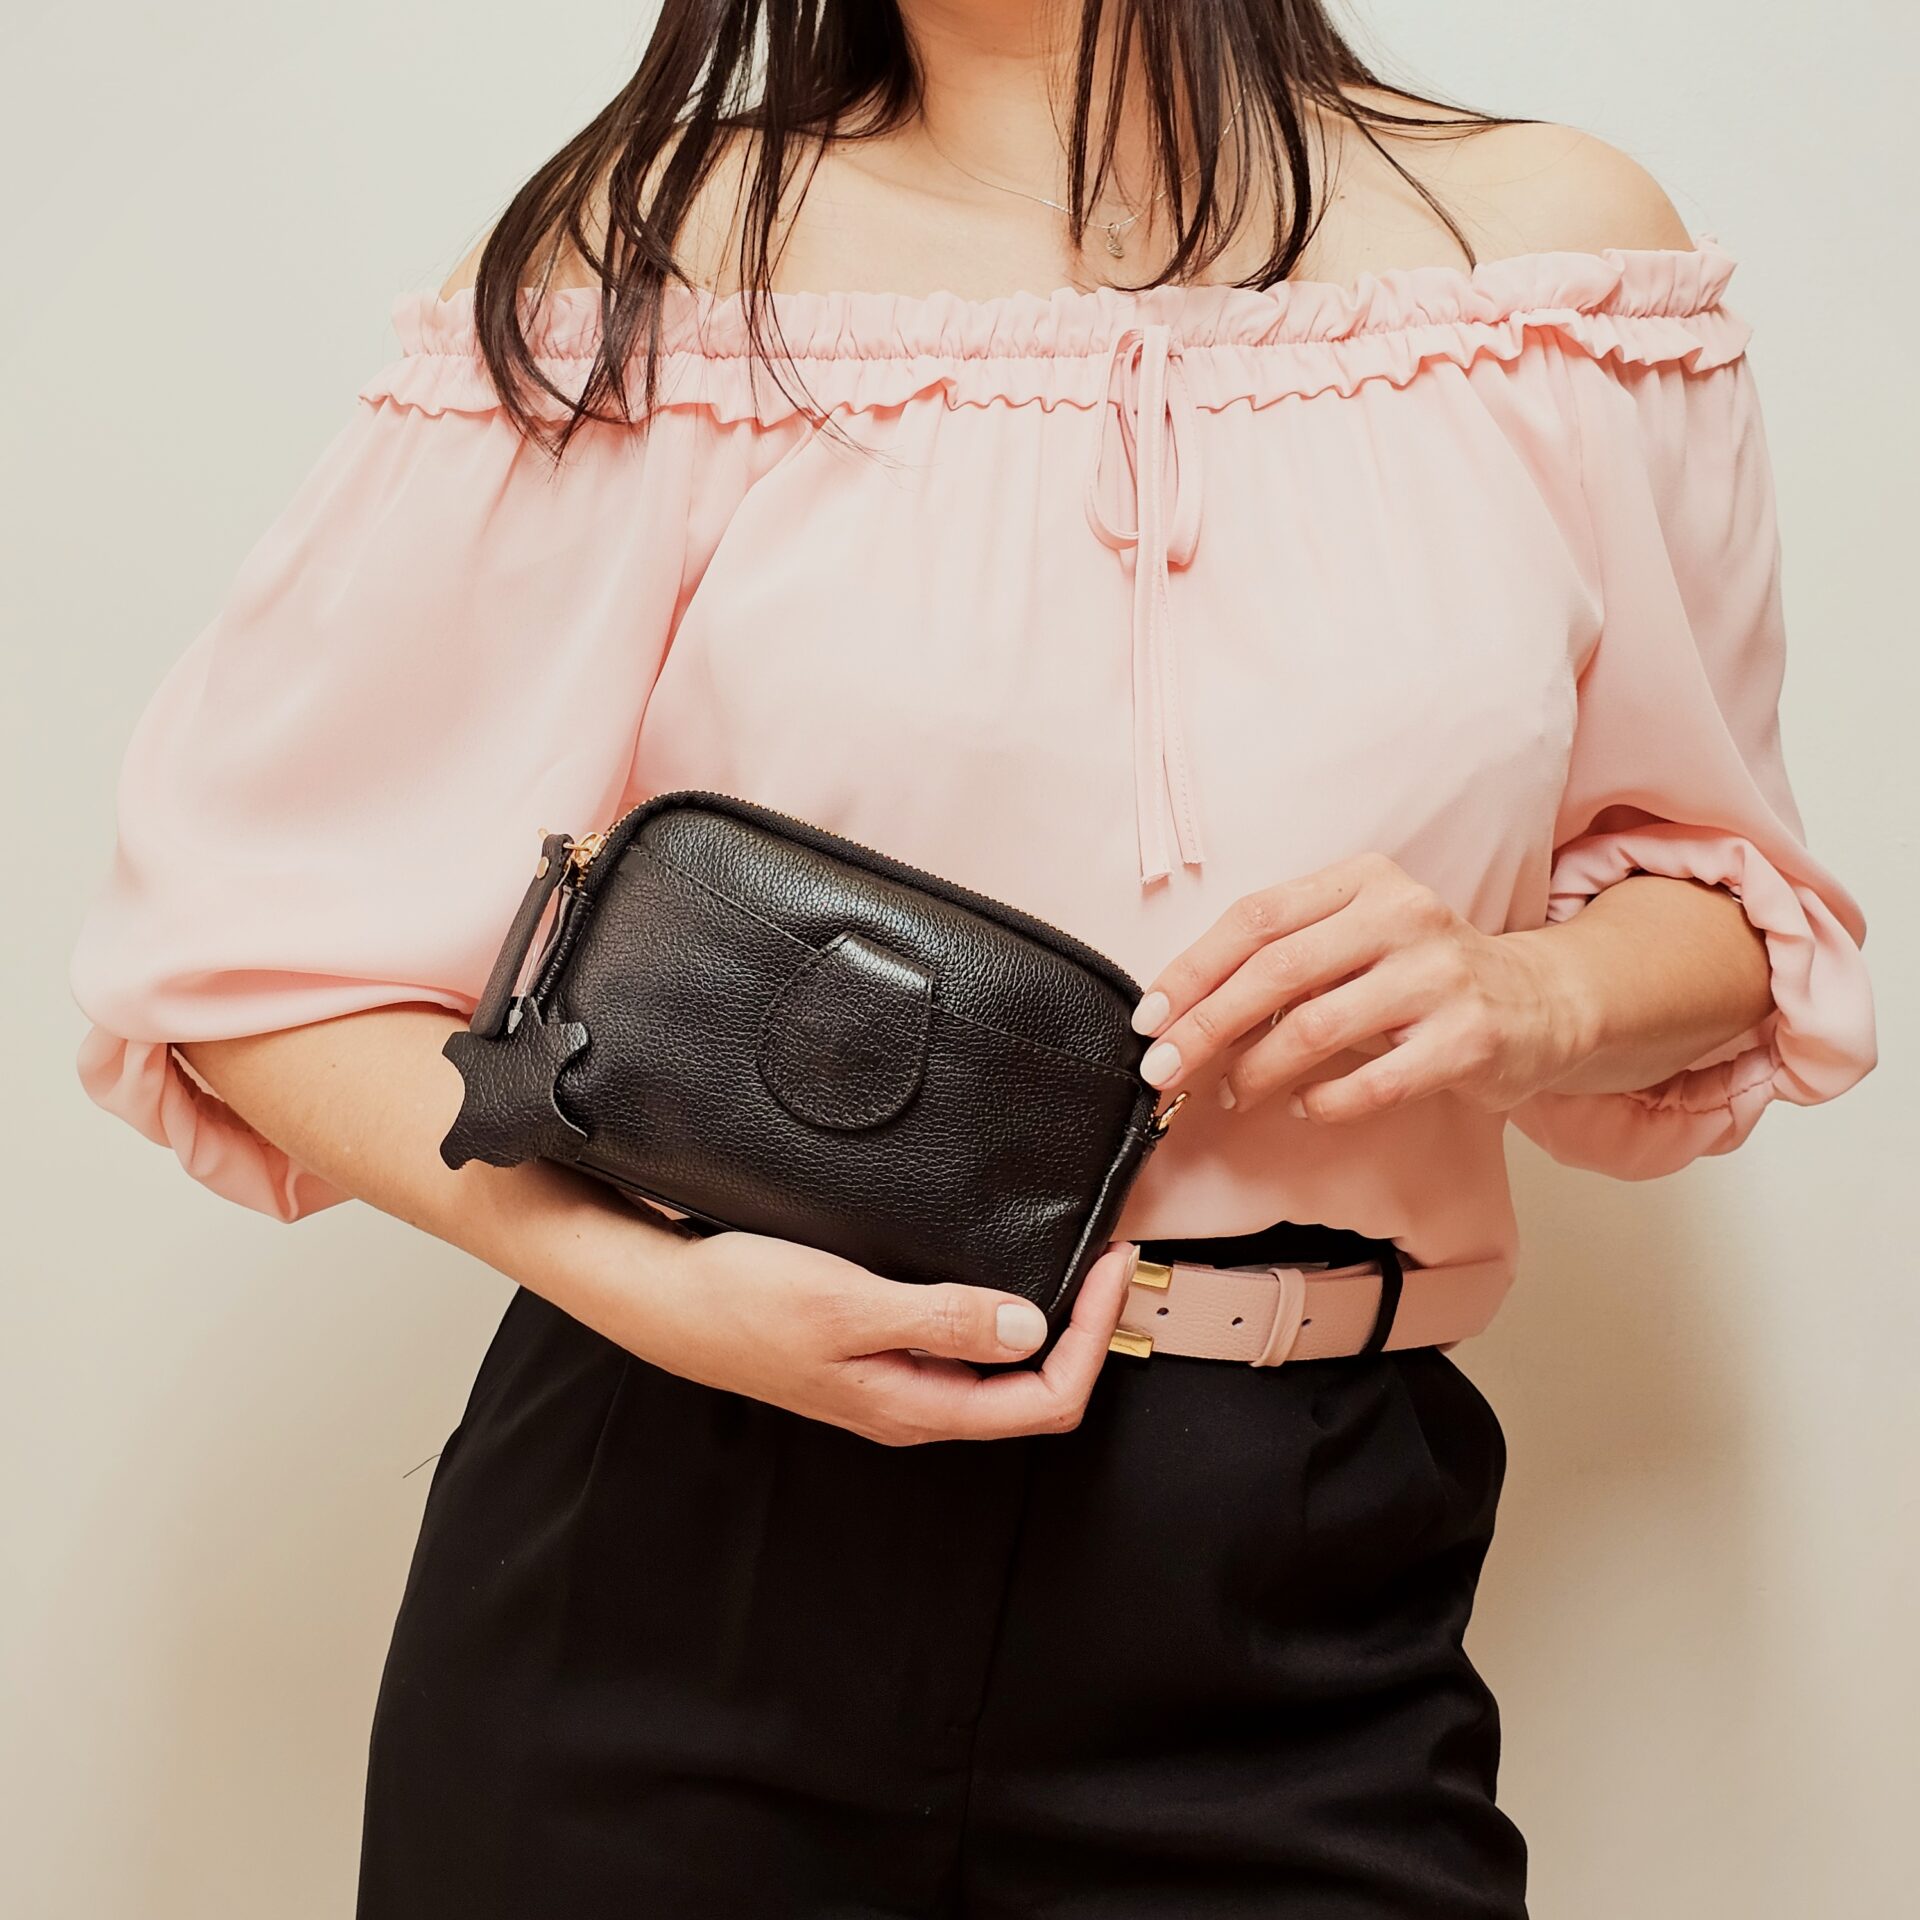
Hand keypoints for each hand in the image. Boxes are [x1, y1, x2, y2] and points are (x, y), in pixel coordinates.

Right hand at [620, 1227, 1140, 1445]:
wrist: (664, 1299)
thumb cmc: (741, 1302)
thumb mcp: (846, 1305)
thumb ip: (938, 1320)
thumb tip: (1027, 1328)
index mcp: (915, 1407)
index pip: (1045, 1398)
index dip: (1095, 1337)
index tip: (1110, 1267)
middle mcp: (915, 1404)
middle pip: (1035, 1391)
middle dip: (1088, 1330)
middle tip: (1110, 1258)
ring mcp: (896, 1379)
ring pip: (1001, 1368)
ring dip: (1051, 1320)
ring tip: (1074, 1258)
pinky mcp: (878, 1349)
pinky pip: (963, 1343)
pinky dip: (1002, 1307)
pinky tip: (1002, 1267)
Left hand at [1131, 852, 1592, 1123]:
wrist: (1542, 1003)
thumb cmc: (1423, 976)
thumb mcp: (1357, 940)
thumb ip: (1284, 960)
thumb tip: (1182, 1013)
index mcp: (1364, 881)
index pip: (1256, 919)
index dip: (1193, 970)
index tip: (1149, 1017)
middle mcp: (1403, 915)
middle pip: (1276, 972)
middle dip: (1206, 1026)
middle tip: (1163, 1070)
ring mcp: (1440, 976)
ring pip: (1316, 1027)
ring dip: (1256, 1069)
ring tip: (1232, 1092)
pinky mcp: (1468, 1038)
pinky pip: (1373, 1081)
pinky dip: (1323, 1101)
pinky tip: (1304, 1107)